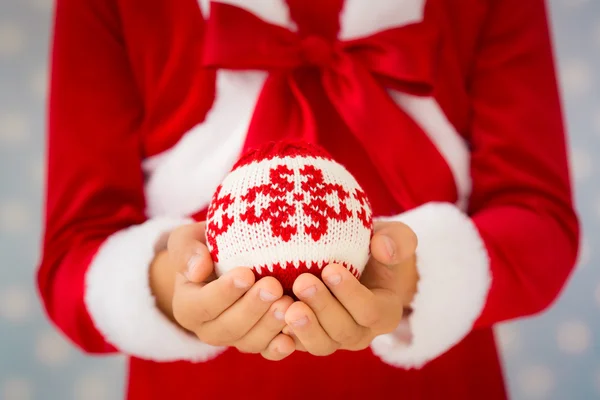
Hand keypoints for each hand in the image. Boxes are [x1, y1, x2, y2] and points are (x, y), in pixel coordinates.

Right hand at [149, 222, 295, 360]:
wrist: (225, 260)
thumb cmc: (206, 245)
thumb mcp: (187, 239)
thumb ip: (186, 252)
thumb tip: (197, 270)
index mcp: (187, 306)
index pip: (202, 305)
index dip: (224, 292)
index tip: (246, 274)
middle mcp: (208, 329)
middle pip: (228, 327)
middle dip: (252, 308)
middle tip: (273, 287)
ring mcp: (234, 339)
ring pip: (249, 342)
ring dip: (269, 325)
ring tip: (288, 303)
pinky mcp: (257, 342)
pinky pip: (267, 351)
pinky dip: (279, 346)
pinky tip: (292, 335)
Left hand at [282, 221, 418, 354]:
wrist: (351, 262)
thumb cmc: (373, 247)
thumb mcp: (394, 238)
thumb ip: (398, 240)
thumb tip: (383, 247)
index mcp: (384, 312)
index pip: (371, 311)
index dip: (351, 294)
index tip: (331, 269)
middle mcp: (360, 332)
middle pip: (343, 331)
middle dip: (322, 308)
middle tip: (303, 282)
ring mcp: (332, 338)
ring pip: (320, 345)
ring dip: (303, 328)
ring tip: (286, 306)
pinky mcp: (307, 339)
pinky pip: (295, 346)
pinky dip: (282, 337)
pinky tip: (269, 318)